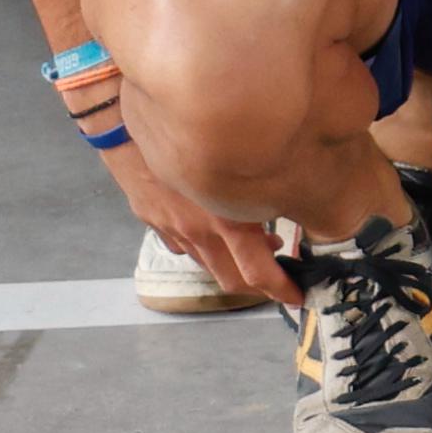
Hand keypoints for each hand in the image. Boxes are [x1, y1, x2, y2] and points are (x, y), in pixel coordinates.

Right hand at [102, 140, 292, 304]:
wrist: (135, 134)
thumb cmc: (203, 139)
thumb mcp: (245, 166)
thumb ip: (261, 199)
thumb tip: (274, 229)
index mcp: (228, 221)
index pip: (257, 272)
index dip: (279, 290)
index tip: (296, 298)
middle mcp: (200, 234)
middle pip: (231, 279)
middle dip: (258, 287)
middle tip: (281, 283)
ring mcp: (175, 232)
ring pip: (208, 263)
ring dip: (232, 265)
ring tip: (258, 251)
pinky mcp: (157, 225)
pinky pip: (185, 245)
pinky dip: (206, 247)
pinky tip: (216, 232)